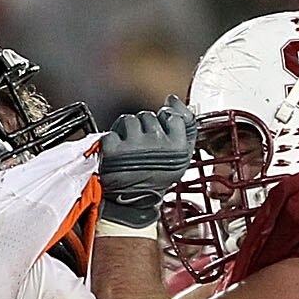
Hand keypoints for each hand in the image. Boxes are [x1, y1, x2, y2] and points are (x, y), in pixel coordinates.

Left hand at [100, 98, 197, 228]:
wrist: (133, 199)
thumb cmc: (158, 176)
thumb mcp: (182, 155)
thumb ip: (185, 125)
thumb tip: (173, 99)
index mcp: (178, 146)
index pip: (172, 116)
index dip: (164, 123)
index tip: (161, 135)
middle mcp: (157, 143)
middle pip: (148, 116)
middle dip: (144, 128)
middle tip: (143, 147)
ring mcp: (134, 145)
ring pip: (129, 120)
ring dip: (127, 131)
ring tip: (129, 148)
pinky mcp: (113, 148)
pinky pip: (112, 131)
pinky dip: (112, 140)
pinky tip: (118, 153)